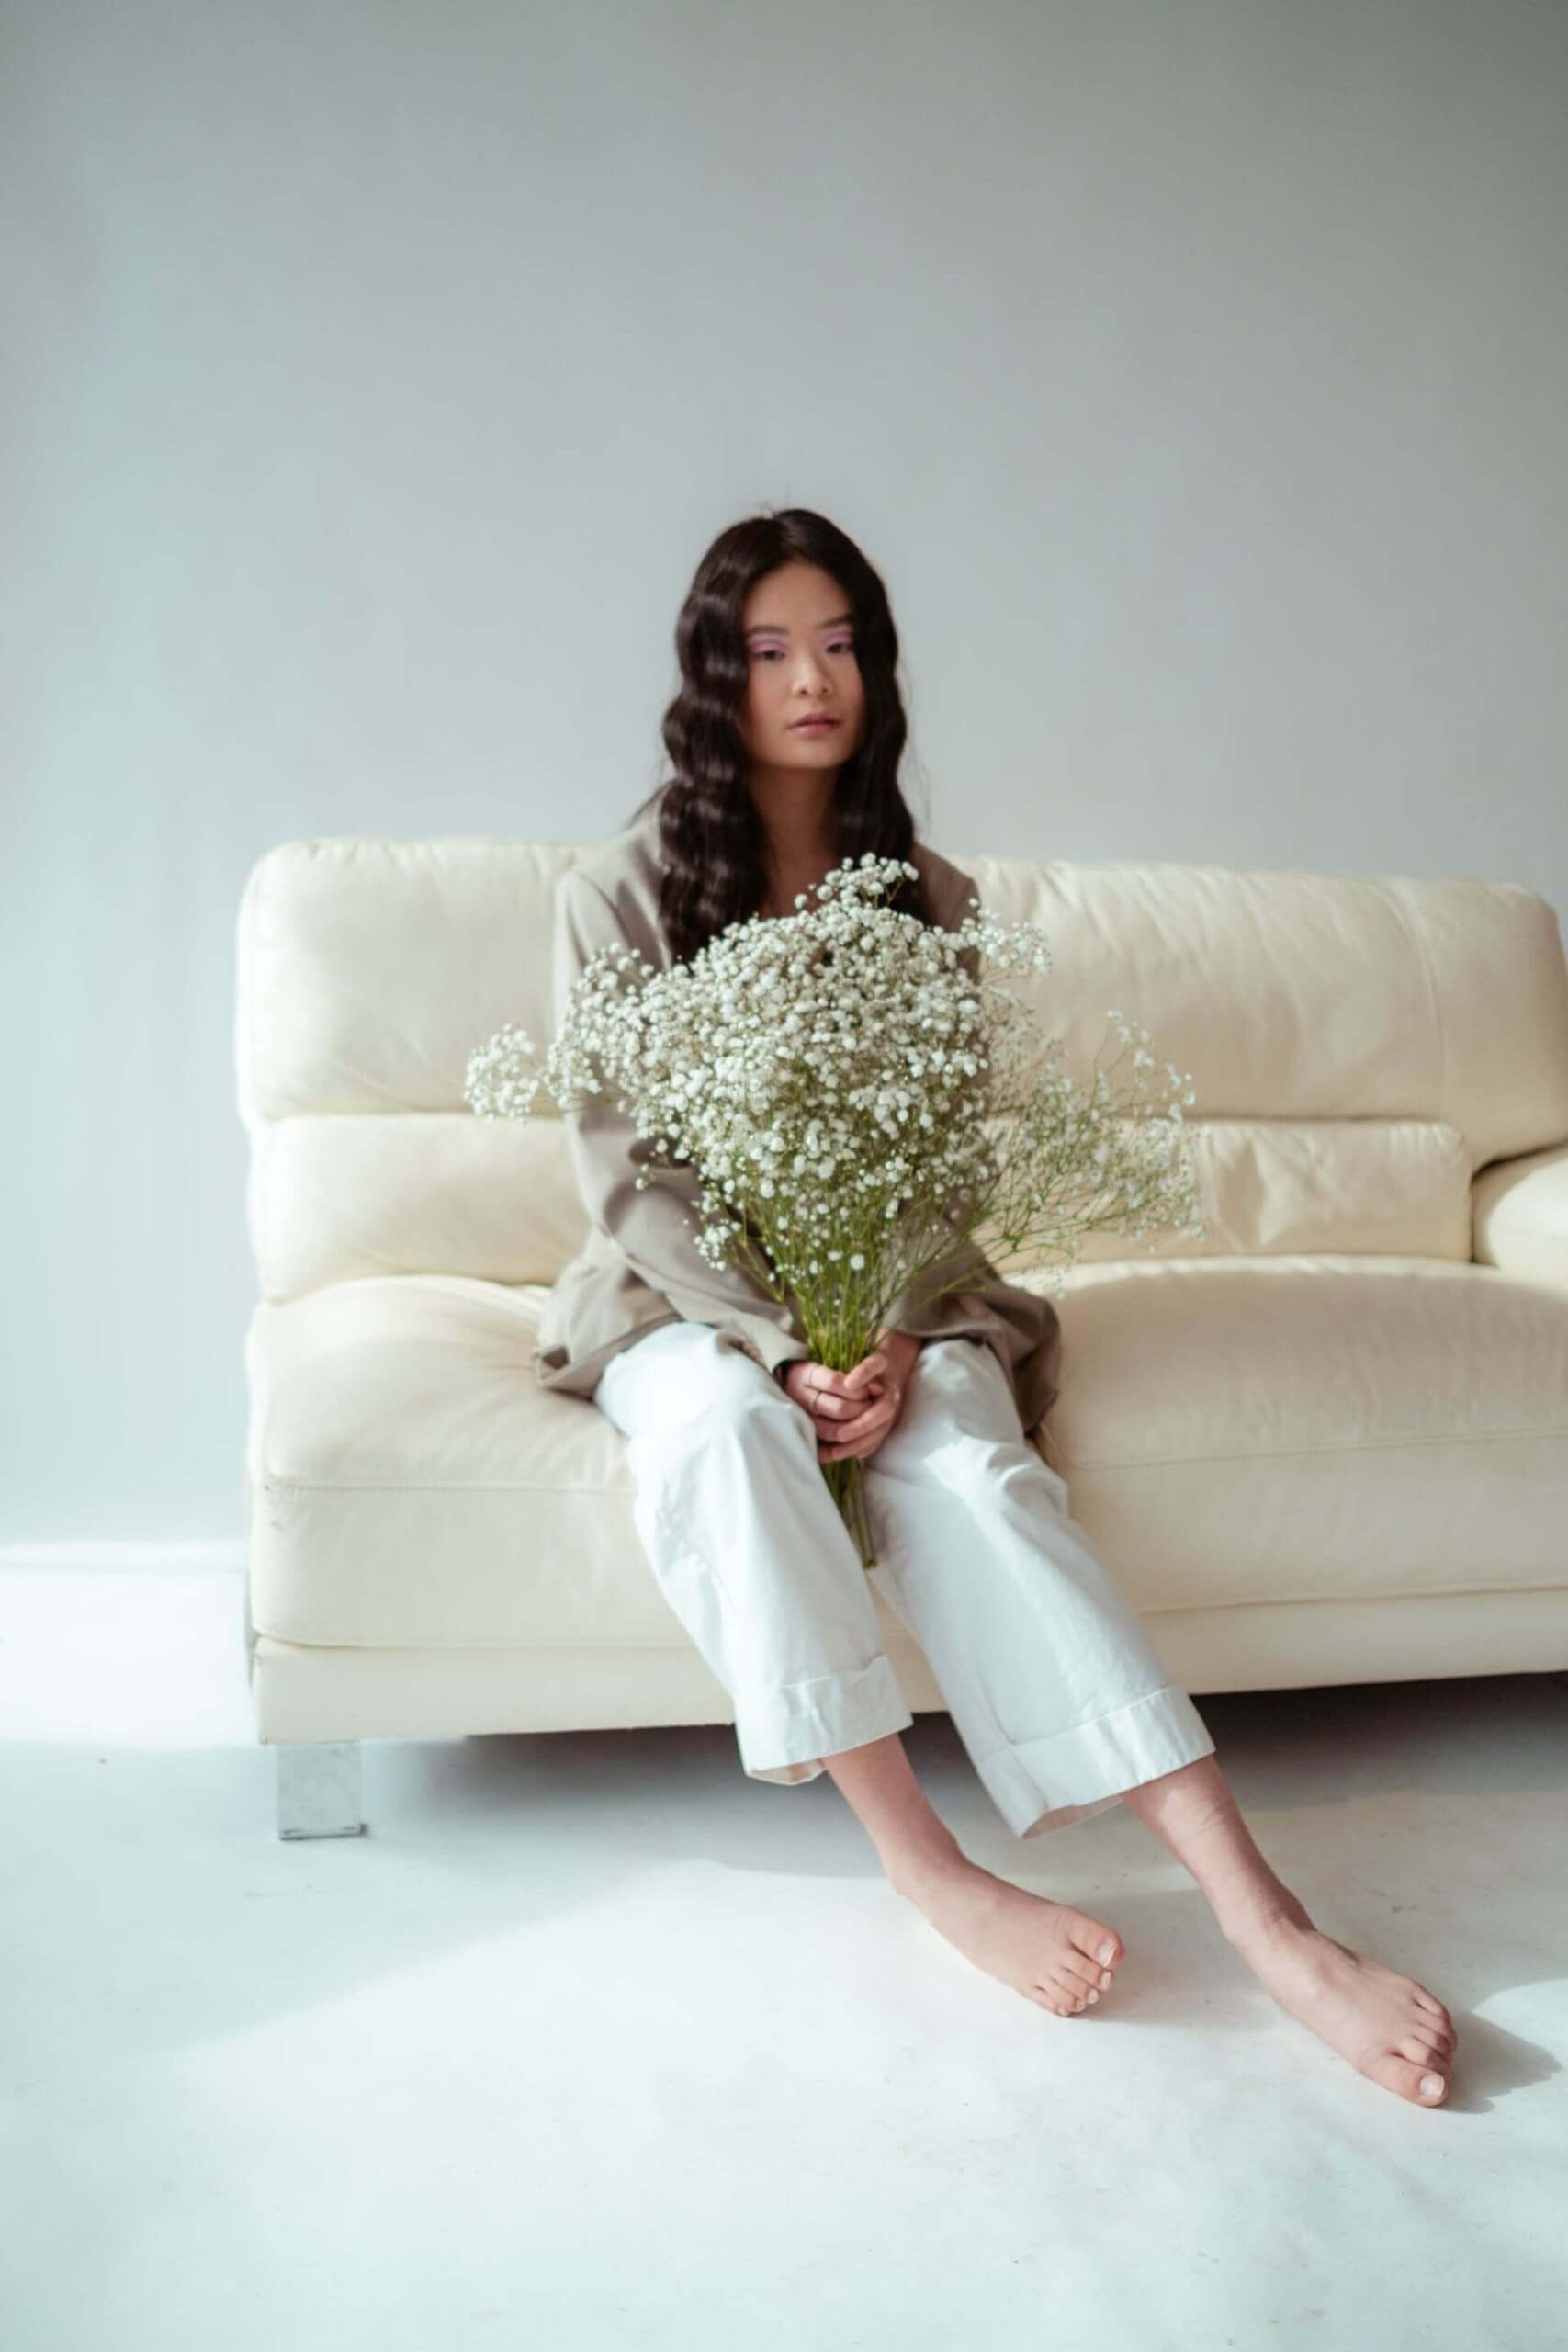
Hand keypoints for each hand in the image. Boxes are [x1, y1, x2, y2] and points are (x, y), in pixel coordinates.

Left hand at [781, 1328, 921, 1462]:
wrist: (889, 1368)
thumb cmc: (860, 1357)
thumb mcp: (851, 1345)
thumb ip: (834, 1339)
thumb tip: (817, 1332)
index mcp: (881, 1362)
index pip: (874, 1365)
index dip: (863, 1373)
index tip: (848, 1382)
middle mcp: (889, 1388)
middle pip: (883, 1410)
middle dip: (860, 1423)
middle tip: (839, 1433)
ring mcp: (891, 1408)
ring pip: (880, 1429)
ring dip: (858, 1442)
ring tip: (835, 1450)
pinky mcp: (887, 1424)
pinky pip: (876, 1440)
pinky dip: (859, 1450)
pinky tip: (839, 1456)